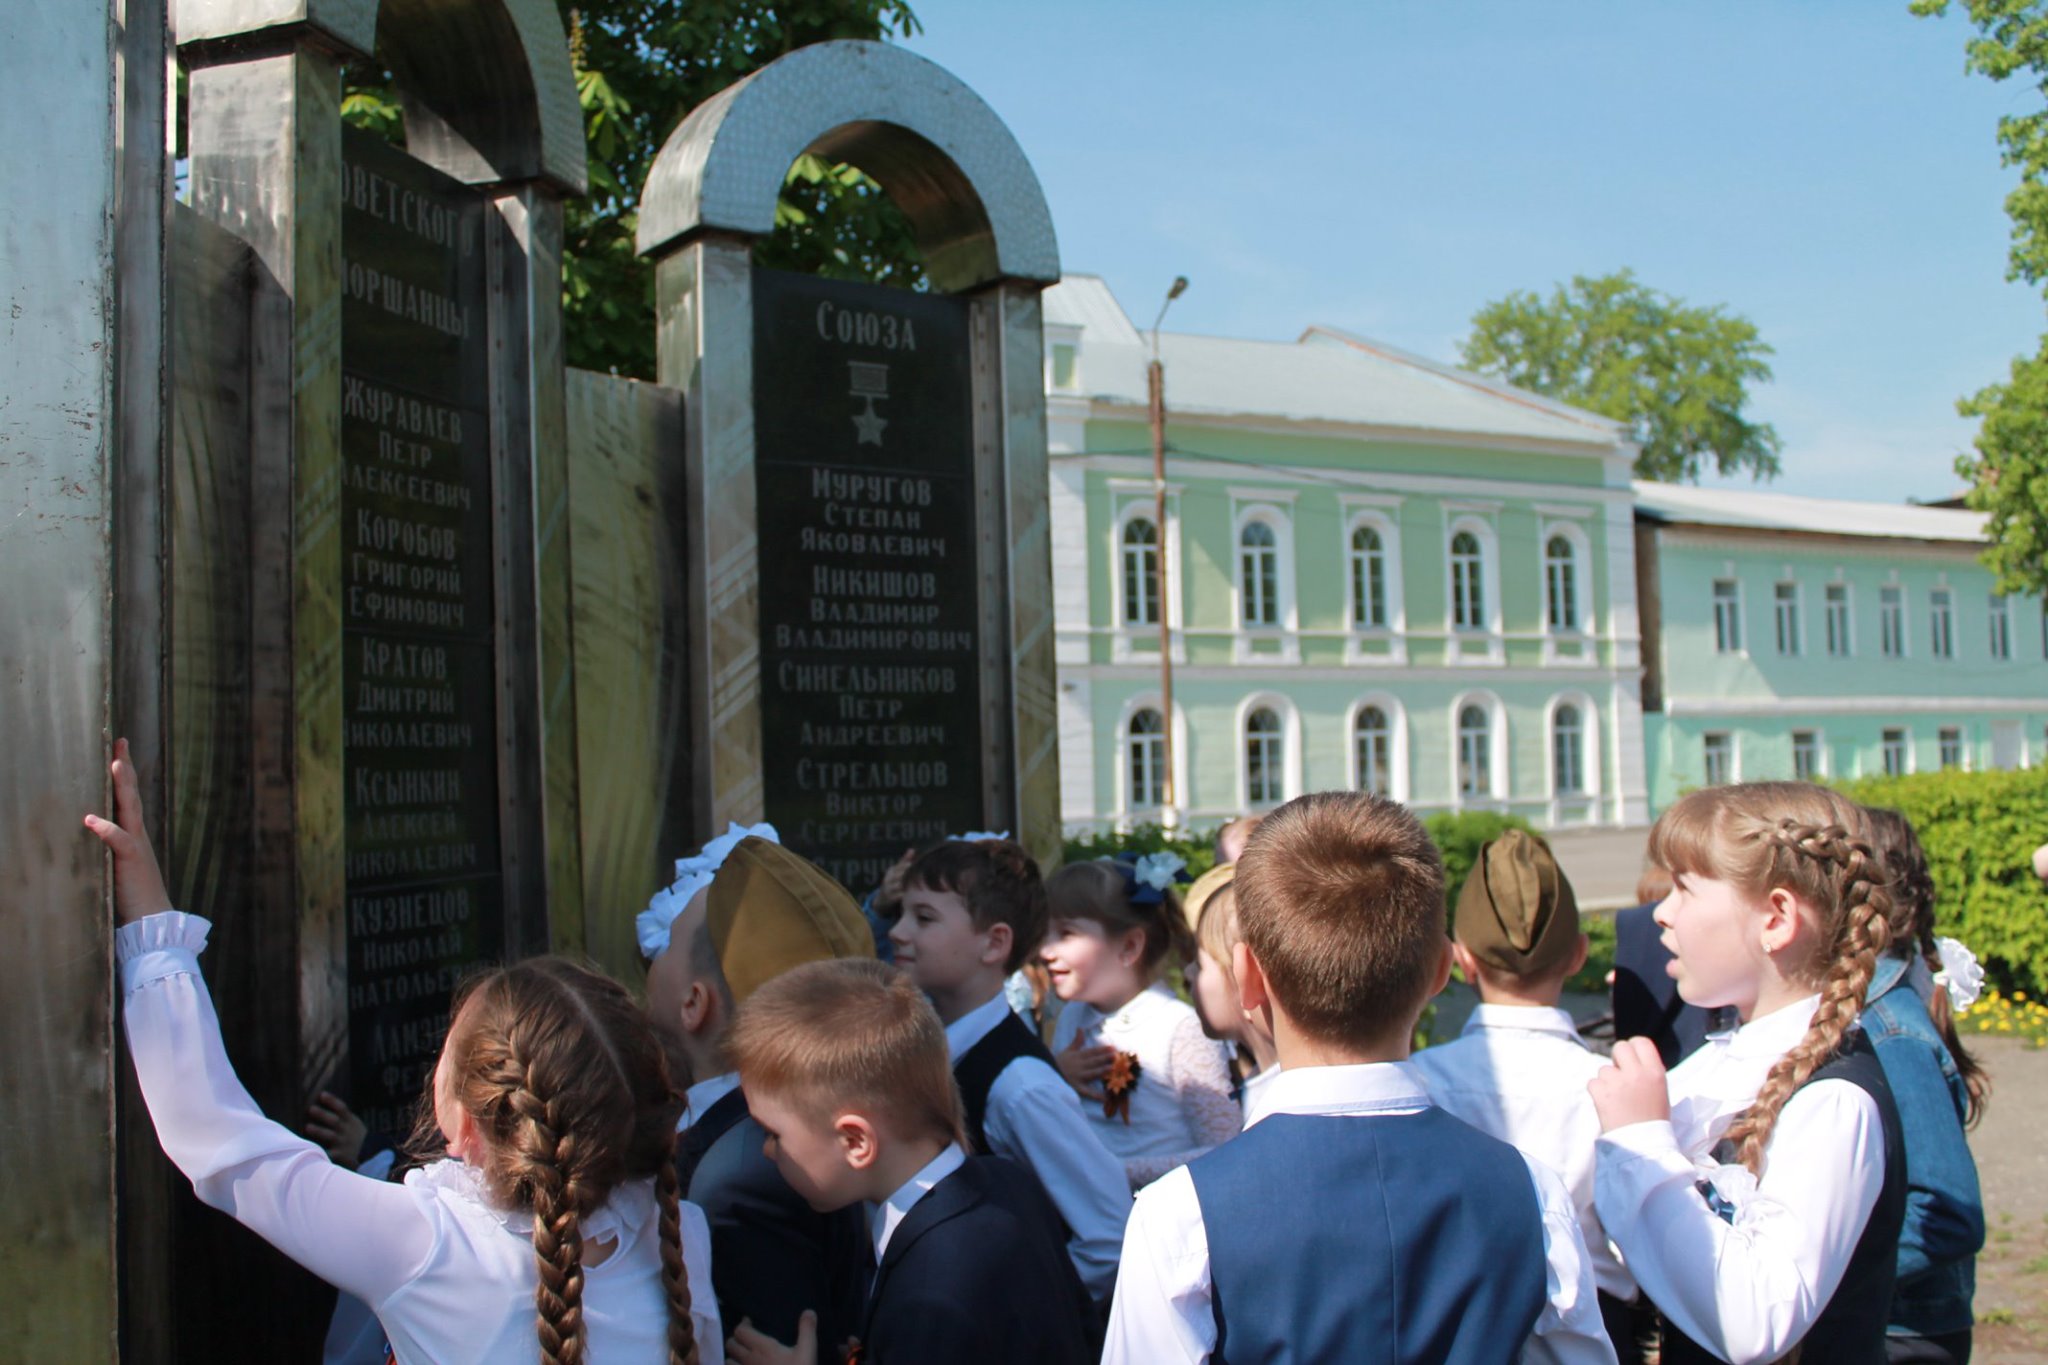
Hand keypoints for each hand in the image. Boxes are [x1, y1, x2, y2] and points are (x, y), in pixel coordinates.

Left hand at [82, 738, 172, 924]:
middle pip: (130, 794)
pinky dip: (106, 830)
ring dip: (122, 787)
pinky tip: (91, 820)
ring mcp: (136, 846)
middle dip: (124, 767)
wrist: (152, 920)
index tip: (119, 750)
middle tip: (120, 742)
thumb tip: (86, 833)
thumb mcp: (116, 866)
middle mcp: (137, 834)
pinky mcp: (131, 862)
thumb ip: (105, 849)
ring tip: (115, 765)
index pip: (127, 797)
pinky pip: (119, 842)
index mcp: (133, 834)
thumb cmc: (132, 896)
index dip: (123, 773)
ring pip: (129, 810)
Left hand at [306, 1091, 370, 1168]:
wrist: (371, 1154)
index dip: (332, 1101)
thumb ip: (343, 1117)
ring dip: (319, 1131)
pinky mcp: (340, 1155)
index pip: (342, 1108)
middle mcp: (346, 1130)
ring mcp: (343, 1142)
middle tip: (311, 1109)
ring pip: (330, 1135)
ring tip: (308, 1127)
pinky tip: (310, 1150)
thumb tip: (326, 1104)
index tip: (322, 1094)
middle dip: (323, 1114)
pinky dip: (320, 1152)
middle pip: (334, 1120)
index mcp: (351, 1121)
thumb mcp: (355, 1124)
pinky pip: (329, 1154)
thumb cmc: (358, 1137)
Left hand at [727, 1311, 817, 1364]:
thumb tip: (808, 1311)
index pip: (741, 1331)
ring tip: (743, 1356)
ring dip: (733, 1357)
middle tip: (746, 1339)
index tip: (750, 1322)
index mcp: (762, 1347)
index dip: (743, 1324)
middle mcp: (748, 1360)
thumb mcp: (807, 1352)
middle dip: (736, 1339)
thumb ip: (806, 1330)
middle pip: (731, 1345)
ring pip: (728, 1362)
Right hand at [873, 847, 916, 915]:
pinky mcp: (890, 898)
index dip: (905, 866)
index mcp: (891, 871)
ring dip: (905, 884)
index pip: (898, 867)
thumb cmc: (892, 882)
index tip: (911, 864)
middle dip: (906, 874)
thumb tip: (912, 850)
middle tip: (915, 873)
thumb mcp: (896, 871)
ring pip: (898, 885)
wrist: (882, 899)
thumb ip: (904, 861)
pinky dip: (903, 894)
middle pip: (898, 875)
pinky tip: (910, 893)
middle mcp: (888, 879)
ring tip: (915, 883)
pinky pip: (898, 896)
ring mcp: (888, 889)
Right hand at [1057, 1034, 1113, 1101]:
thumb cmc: (1058, 1062)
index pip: (1092, 1052)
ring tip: (1112, 1068)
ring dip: (1101, 1071)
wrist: (1045, 1073)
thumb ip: (1077, 1041)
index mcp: (1078, 1056)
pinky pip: (1086, 1092)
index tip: (1113, 1048)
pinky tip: (1105, 1097)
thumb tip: (1081, 1028)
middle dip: (1105, 1058)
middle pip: (1094, 1061)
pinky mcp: (1076, 1088)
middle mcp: (1079, 1066)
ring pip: (1091, 1073)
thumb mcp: (1068, 1050)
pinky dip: (1095, 1096)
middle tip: (1116, 1056)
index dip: (1103, 1050)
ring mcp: (1078, 1077)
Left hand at [1589, 1037, 1672, 1131]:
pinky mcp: (1601, 1092)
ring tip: (1618, 1101)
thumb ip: (1646, 1072)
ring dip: (1607, 1081)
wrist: (1643, 1146)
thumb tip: (1631, 1059)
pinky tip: (1608, 1106)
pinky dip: (1597, 1093)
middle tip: (1620, 1075)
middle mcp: (1637, 1073)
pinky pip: (1593, 1083)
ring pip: (1604, 1069)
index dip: (1633, 1048)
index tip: (1631, 1058)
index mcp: (1655, 1072)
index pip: (1642, 1042)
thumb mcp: (1659, 1092)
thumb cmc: (1653, 1120)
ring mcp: (1617, 1082)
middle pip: (1620, 1047)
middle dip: (1617, 1058)